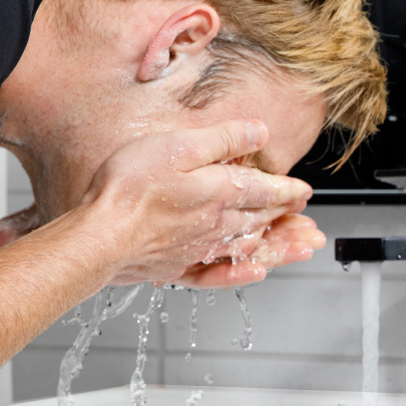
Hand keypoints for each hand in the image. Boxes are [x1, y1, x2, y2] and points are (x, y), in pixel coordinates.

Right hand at [84, 119, 314, 285]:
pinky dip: (243, 272)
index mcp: (221, 193)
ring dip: (280, 246)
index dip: (289, 190)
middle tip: (308, 221)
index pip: (267, 191)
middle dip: (289, 219)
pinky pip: (220, 273)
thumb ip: (224, 139)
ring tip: (300, 248)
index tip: (304, 191)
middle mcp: (217, 224)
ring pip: (250, 247)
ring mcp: (199, 249)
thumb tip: (260, 131)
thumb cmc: (130, 188)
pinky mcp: (178, 267)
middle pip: (263, 221)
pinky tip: (254, 272)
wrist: (98, 237)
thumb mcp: (180, 147)